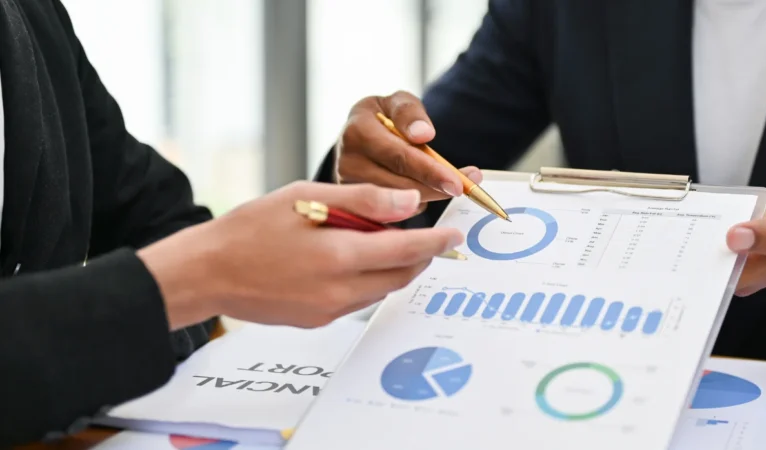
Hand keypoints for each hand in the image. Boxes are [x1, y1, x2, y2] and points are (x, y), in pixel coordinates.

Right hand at [138, 182, 463, 328]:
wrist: (207, 272)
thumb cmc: (251, 228)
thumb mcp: (307, 197)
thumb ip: (363, 200)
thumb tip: (409, 204)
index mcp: (339, 256)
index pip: (407, 250)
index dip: (436, 243)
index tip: (455, 235)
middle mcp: (339, 291)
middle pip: (400, 275)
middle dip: (419, 256)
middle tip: (429, 236)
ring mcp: (328, 310)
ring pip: (381, 288)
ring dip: (394, 267)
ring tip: (385, 241)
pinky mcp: (318, 320)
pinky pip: (358, 299)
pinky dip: (368, 279)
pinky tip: (353, 258)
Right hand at [335, 90, 482, 203]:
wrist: (356, 135)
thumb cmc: (381, 117)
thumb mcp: (396, 102)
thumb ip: (410, 112)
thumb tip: (424, 134)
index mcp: (357, 132)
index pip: (399, 157)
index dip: (430, 172)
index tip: (456, 183)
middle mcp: (347, 162)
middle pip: (399, 186)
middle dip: (434, 190)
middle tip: (463, 188)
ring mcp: (348, 188)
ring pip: (396, 204)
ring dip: (426, 197)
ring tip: (446, 185)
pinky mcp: (354, 206)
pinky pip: (391, 214)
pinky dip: (413, 206)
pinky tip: (422, 190)